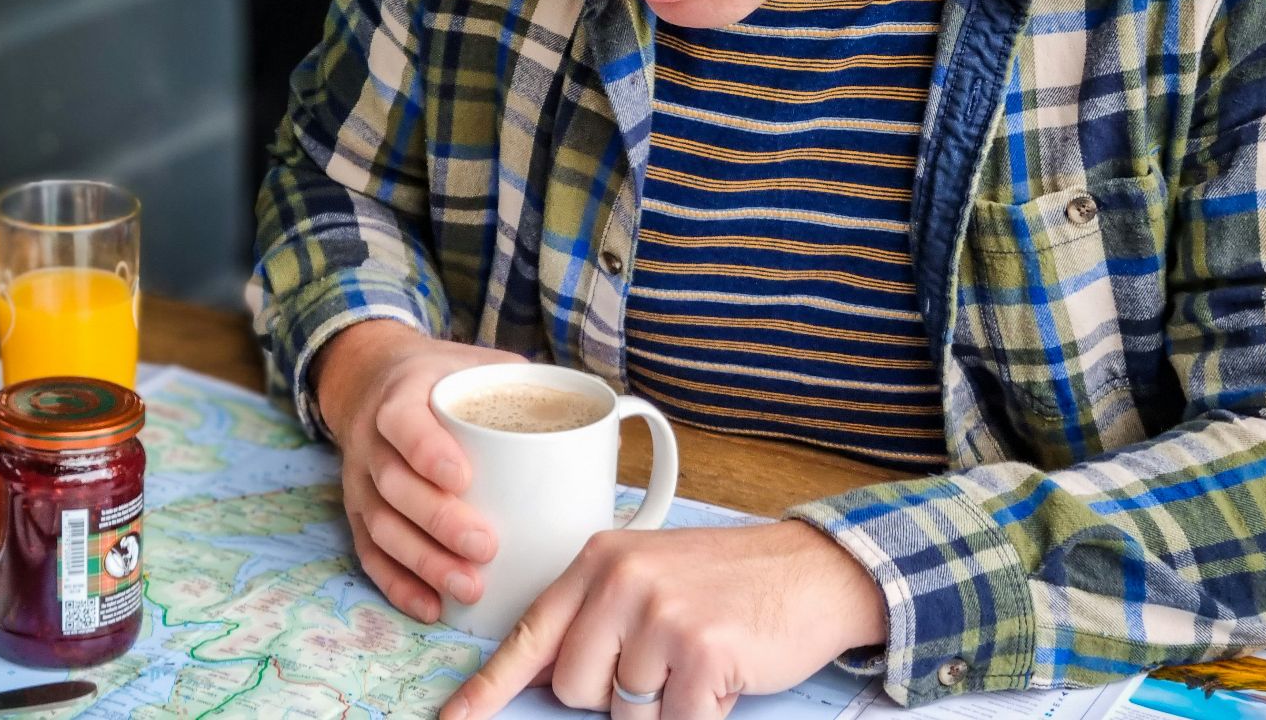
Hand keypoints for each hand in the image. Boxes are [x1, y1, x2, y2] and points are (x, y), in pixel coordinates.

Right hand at [313, 320, 525, 622]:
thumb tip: (604, 428)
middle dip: (439, 521)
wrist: (375, 378)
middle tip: (486, 546)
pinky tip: (431, 606)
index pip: (404, 423)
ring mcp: (360, 481)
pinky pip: (370, 555)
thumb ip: (528, 388)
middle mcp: (372, 440)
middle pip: (394, 485)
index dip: (427, 451)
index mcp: (400, 395)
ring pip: (382, 527)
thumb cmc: (441, 378)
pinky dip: (398, 585)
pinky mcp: (358, 514)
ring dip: (423, 562)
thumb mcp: (479, 363)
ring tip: (469, 587)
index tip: (464, 477)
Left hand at [441, 522, 887, 719]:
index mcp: (598, 561)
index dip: (489, 687)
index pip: (530, 633)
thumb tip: (549, 677)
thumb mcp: (648, 575)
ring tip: (697, 662)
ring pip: (625, 714)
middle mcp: (621, 581)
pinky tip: (721, 676)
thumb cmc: (728, 581)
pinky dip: (699, 716)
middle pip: (574, 689)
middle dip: (613, 696)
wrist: (811, 569)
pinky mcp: (702, 651)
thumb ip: (595, 615)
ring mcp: (661, 615)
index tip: (454, 719)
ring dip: (662, 707)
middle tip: (662, 662)